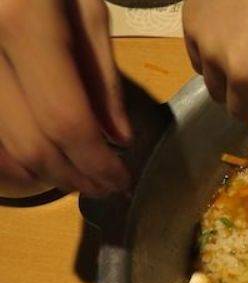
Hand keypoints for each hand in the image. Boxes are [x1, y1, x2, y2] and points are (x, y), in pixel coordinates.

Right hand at [0, 0, 130, 196]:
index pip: (68, 121)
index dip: (99, 162)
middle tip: (108, 187)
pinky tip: (38, 162)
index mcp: (20, 24)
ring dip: (44, 175)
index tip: (124, 180)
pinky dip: (9, 158)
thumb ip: (100, 73)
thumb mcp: (80, 2)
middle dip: (76, 177)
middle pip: (31, 144)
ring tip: (80, 178)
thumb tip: (118, 137)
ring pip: (0, 148)